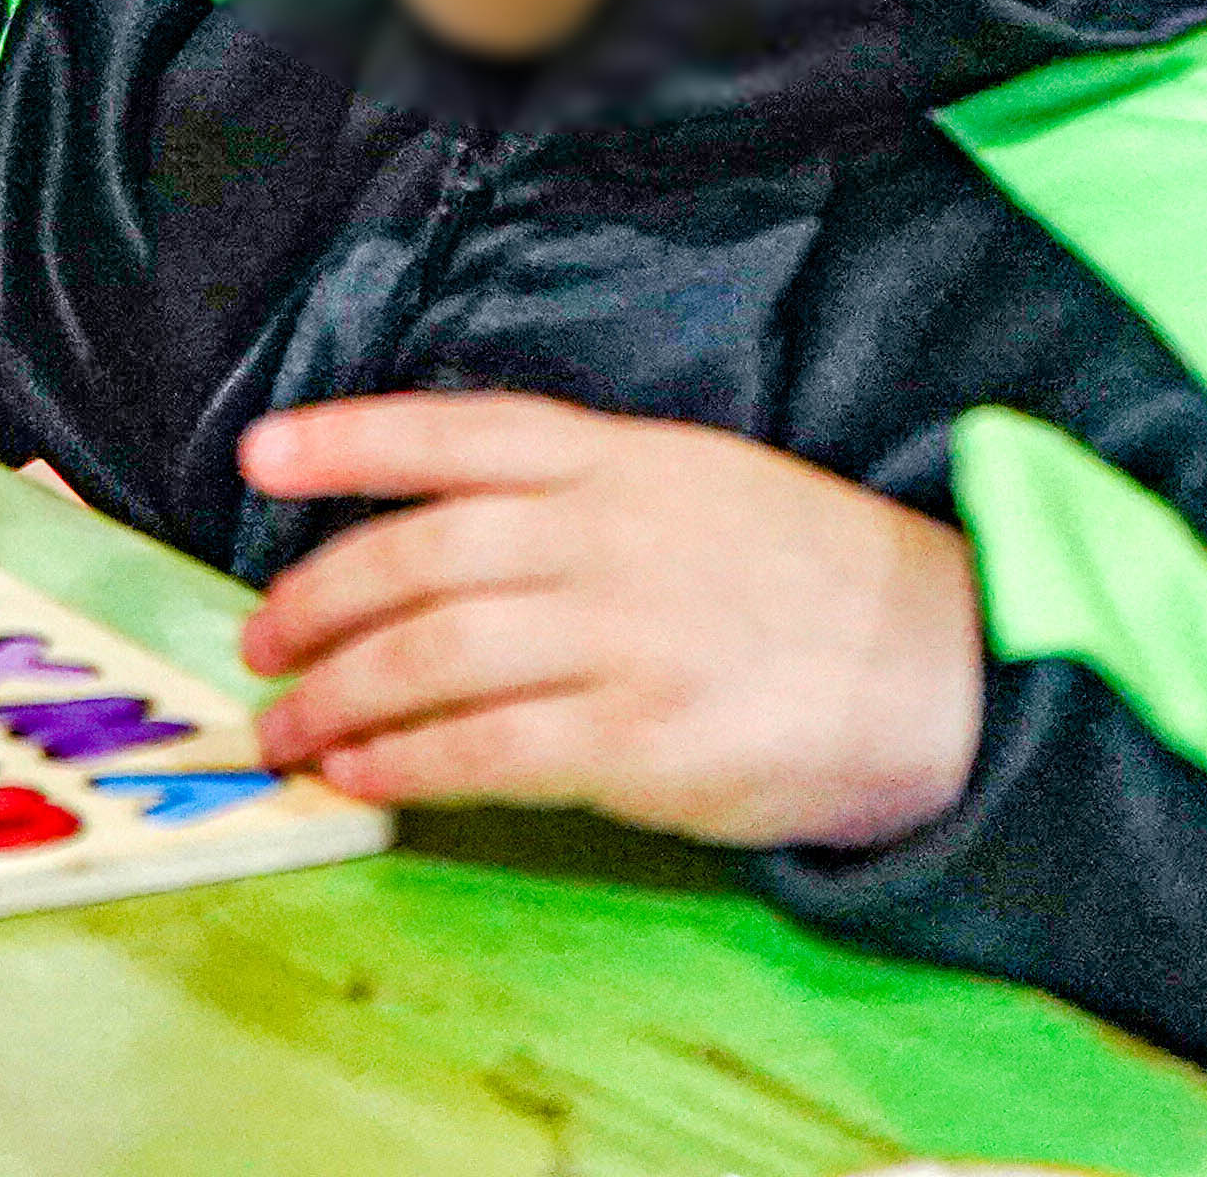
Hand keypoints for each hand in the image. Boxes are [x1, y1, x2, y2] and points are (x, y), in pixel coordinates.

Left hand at [234, 394, 984, 850]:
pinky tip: (360, 774)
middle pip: (416, 557)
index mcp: (621, 458)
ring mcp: (621, 638)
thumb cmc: (815, 580)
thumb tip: (446, 527)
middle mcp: (606, 536)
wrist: (948, 672)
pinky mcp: (640, 740)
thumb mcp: (701, 481)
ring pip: (431, 658)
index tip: (260, 456)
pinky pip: (487, 751)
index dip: (347, 440)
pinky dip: (406, 763)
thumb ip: (583, 491)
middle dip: (315, 598)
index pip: (454, 431)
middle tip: (258, 638)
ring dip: (336, 696)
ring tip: (284, 726)